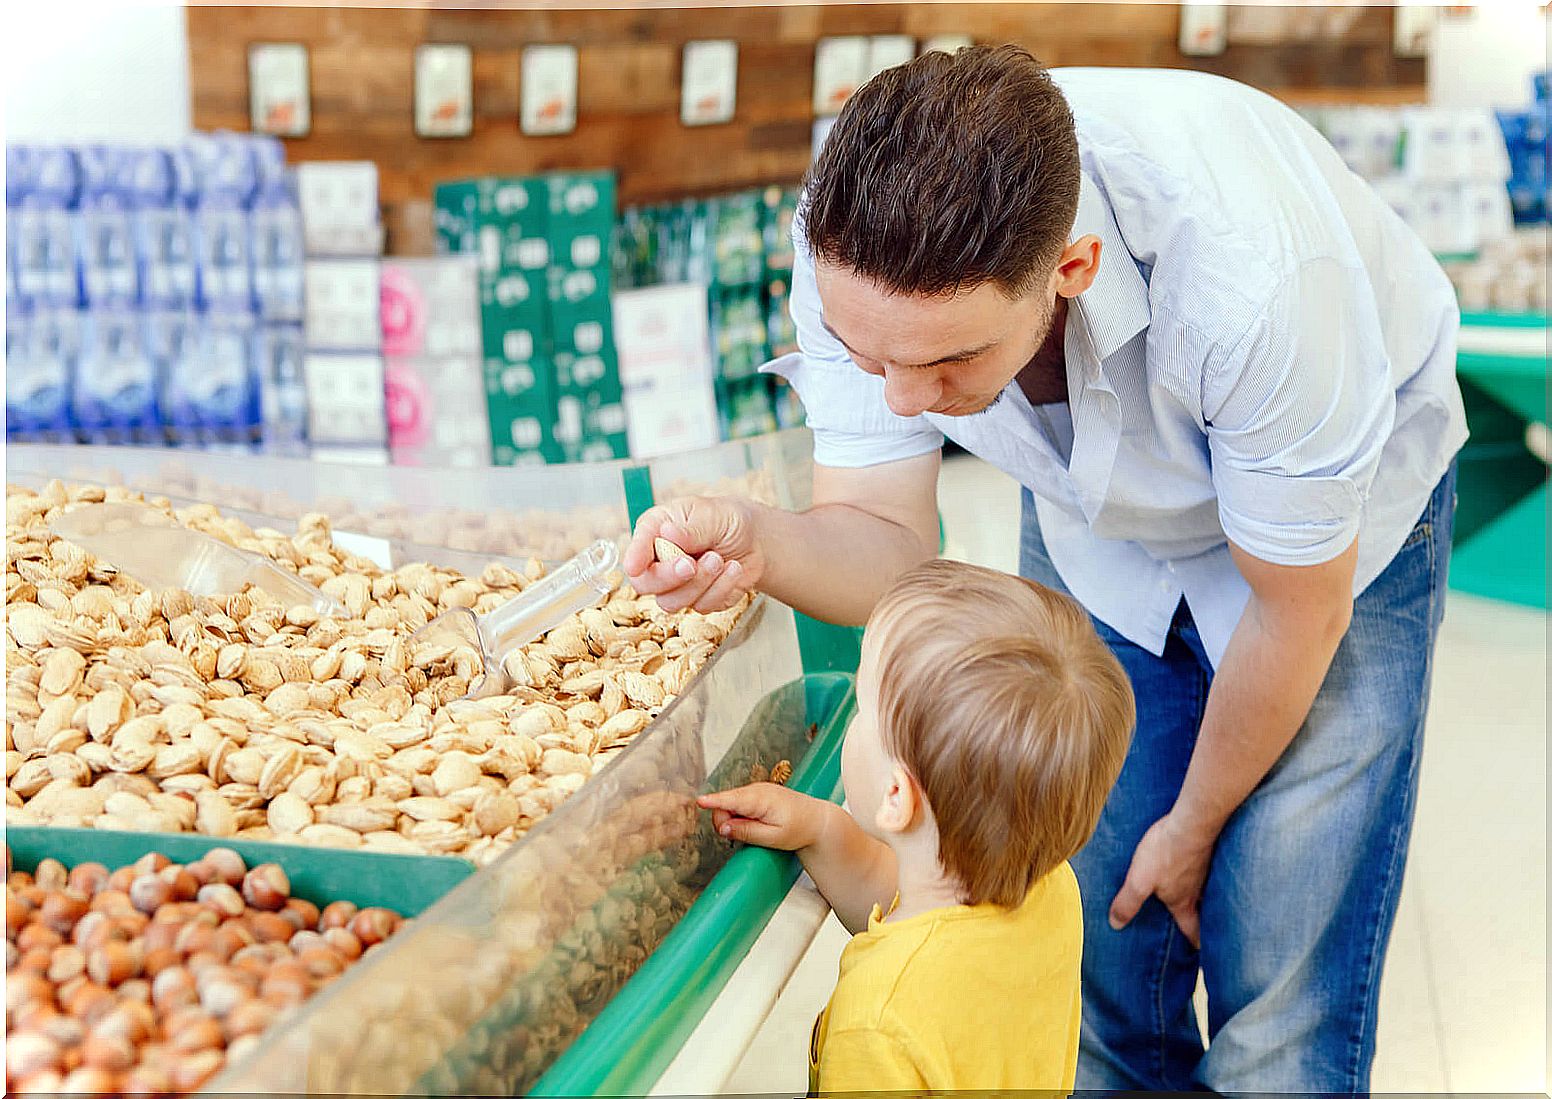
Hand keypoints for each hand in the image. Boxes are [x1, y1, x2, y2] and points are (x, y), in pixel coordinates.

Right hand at [623, 496, 765, 612]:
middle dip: (668, 577)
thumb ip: (691, 528)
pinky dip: (721, 588)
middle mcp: (660, 561)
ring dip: (699, 582)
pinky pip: (702, 606)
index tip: (635, 566)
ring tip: (719, 559)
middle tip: (690, 564)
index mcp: (655, 531)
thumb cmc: (727, 521)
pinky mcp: (697, 601)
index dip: (633, 558)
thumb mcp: (712, 515)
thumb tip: (667, 533)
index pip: (635, 549)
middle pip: (645, 584)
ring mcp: (676, 585)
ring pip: (671, 602)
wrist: (755, 541)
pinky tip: (733, 568)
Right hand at [696, 783, 829, 850]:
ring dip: (732, 819)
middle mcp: (757, 789)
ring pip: (730, 803)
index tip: (700, 801)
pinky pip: (738, 803)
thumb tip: (724, 829)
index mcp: (762, 799)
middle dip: (724, 821)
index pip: (731, 799)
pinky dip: (739, 815)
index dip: (714, 802)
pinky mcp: (757, 793)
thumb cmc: (799, 829)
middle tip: (738, 837)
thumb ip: (746, 832)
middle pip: (725, 803)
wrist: (816, 820)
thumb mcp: (773, 838)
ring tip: (754, 830)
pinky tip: (754, 823)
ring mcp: (757, 789)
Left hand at [1108, 811, 1216, 949]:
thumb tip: (1116, 924)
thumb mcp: (1139, 880)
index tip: (1198, 954)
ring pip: (1207, 891)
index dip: (1194, 944)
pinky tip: (1193, 863)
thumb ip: (1128, 903)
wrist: (1190, 822)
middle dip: (1201, 922)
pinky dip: (1201, 872)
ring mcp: (1207, 871)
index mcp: (1183, 902)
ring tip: (1194, 897)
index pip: (1193, 932)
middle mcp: (1199, 891)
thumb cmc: (1165, 853)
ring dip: (1202, 897)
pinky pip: (1207, 868)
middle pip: (1204, 914)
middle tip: (1200, 928)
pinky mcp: (1209, 852)